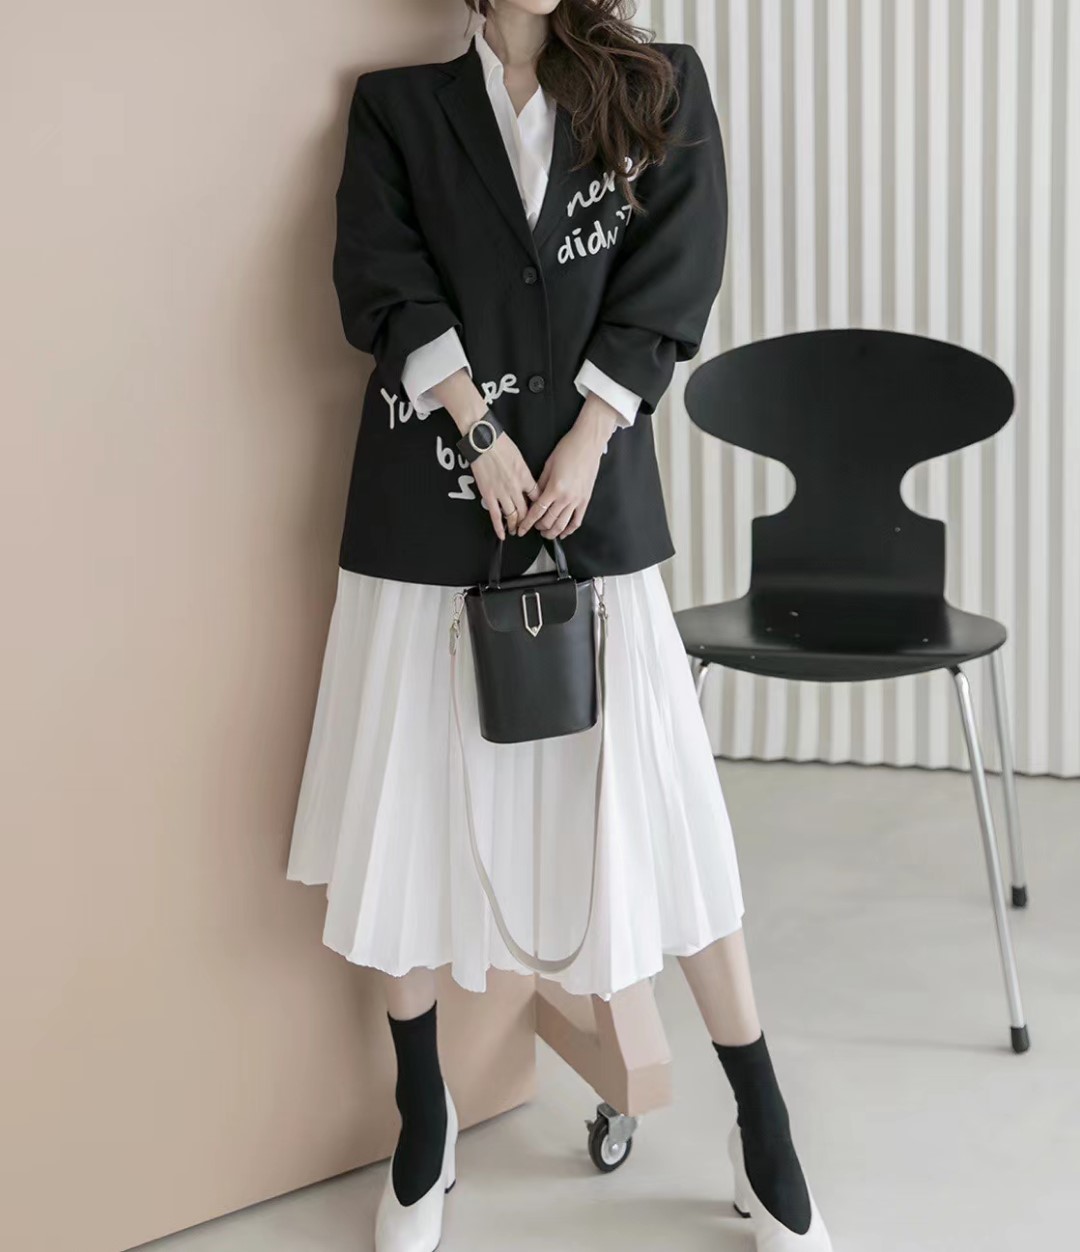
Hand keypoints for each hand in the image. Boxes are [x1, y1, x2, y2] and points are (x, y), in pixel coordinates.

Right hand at [471, 432, 538, 539]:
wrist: (483, 440)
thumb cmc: (500, 443)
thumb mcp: (519, 457)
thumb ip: (524, 473)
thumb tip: (527, 483)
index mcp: (526, 477)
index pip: (537, 498)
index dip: (539, 507)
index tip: (539, 513)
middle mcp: (516, 487)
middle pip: (527, 511)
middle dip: (528, 521)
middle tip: (528, 527)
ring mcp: (502, 493)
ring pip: (512, 516)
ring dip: (515, 526)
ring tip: (516, 531)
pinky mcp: (488, 495)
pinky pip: (496, 515)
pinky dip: (499, 527)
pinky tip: (503, 535)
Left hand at [517, 400, 616, 539]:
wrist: (588, 443)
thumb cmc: (568, 449)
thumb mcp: (548, 465)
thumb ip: (540, 484)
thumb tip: (534, 498)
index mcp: (554, 488)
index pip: (537, 512)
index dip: (527, 523)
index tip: (521, 529)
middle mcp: (566, 498)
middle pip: (549, 521)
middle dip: (538, 527)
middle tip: (532, 527)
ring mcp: (578, 500)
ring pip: (563, 525)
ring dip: (552, 532)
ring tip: (545, 533)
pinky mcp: (586, 500)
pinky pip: (577, 521)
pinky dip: (569, 530)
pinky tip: (563, 532)